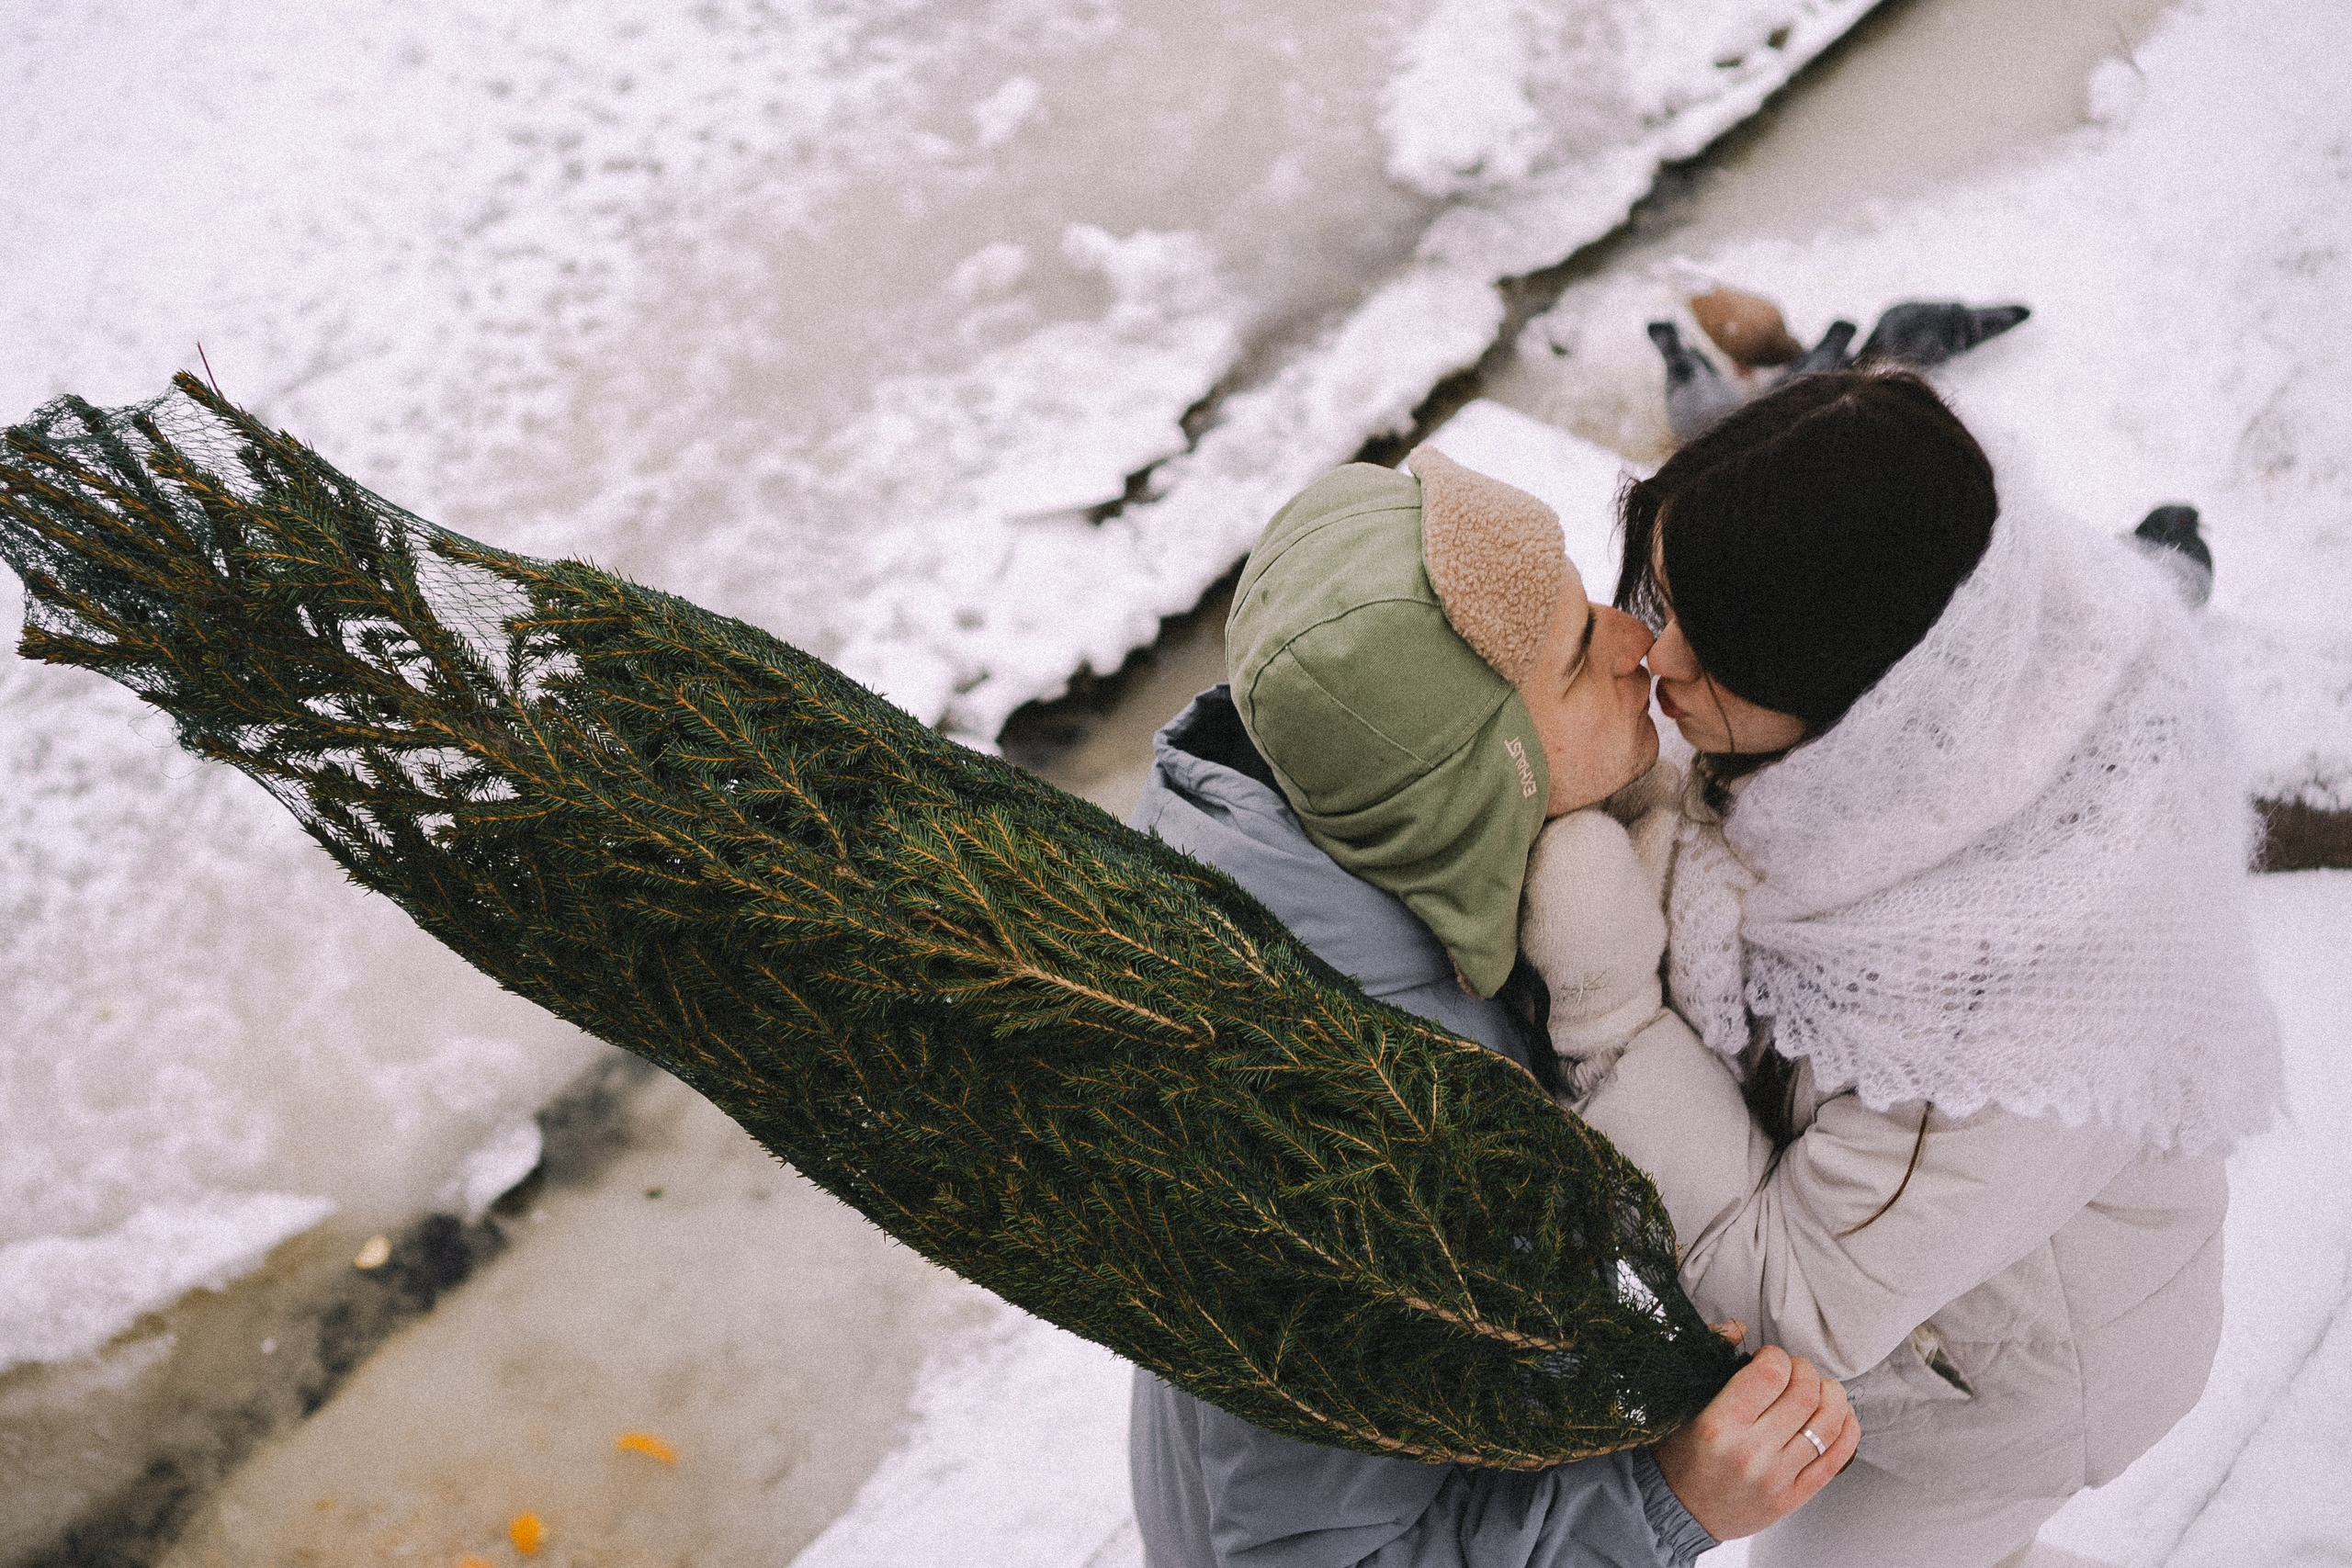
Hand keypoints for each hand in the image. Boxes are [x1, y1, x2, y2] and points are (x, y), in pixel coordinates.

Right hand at [1651, 1340, 1858, 1541]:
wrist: (1678, 1511)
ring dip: (1831, 1395)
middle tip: (1793, 1371)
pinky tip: (1840, 1415)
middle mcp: (1750, 1453)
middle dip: (1805, 1371)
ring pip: (1828, 1423)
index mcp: (1718, 1424)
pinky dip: (1847, 1429)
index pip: (1770, 1374)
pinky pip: (1837, 1458)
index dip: (1776, 1356)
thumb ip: (1710, 1358)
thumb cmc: (1679, 1453)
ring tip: (1819, 1389)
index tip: (1768, 1358)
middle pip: (1805, 1394)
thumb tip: (1740, 1327)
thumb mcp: (1682, 1402)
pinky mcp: (1793, 1498)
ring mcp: (1776, 1479)